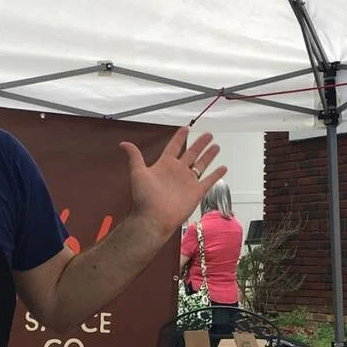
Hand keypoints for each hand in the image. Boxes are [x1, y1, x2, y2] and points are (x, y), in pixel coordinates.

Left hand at [119, 126, 227, 242]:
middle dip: (199, 143)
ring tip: (216, 146)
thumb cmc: (144, 198)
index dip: (179, 137)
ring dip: (209, 155)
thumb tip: (123, 144)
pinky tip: (223, 168)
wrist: (153, 218)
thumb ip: (134, 157)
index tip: (185, 128)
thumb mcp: (138, 173)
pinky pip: (208, 180)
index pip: (174, 146)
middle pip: (191, 153)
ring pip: (201, 164)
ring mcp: (188, 181)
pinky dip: (216, 174)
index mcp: (165, 165)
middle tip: (208, 134)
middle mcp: (178, 171)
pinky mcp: (196, 192)